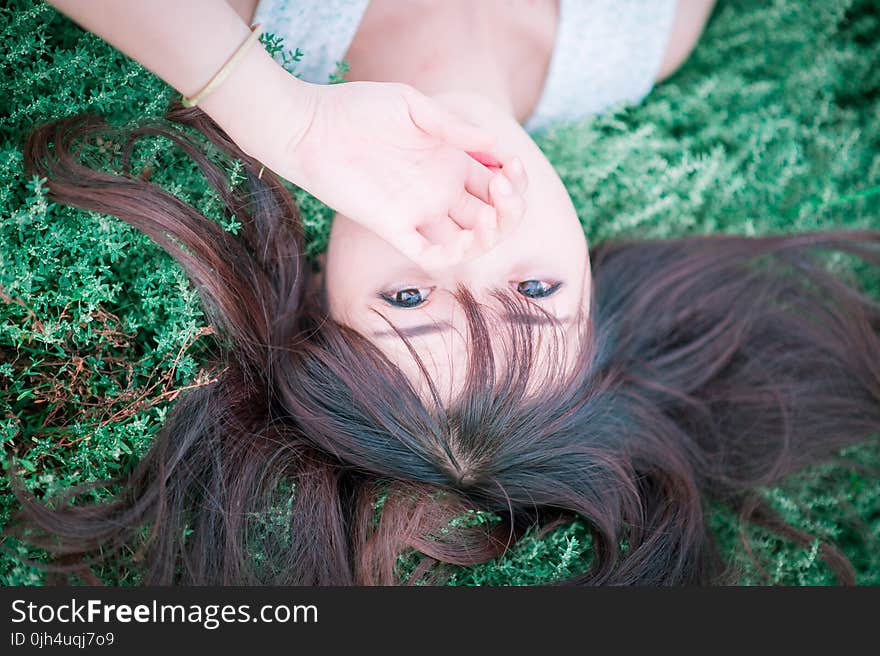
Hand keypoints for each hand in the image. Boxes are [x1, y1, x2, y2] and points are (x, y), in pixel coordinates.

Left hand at [260, 79, 526, 270]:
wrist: (311, 126)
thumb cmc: (358, 109)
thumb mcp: (413, 106)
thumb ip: (453, 126)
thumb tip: (495, 142)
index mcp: (450, 162)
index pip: (498, 183)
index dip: (516, 180)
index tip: (512, 162)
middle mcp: (439, 191)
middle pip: (492, 215)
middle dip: (512, 206)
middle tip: (504, 183)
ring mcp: (419, 212)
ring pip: (470, 241)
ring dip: (493, 233)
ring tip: (493, 211)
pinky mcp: (394, 228)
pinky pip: (431, 256)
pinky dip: (456, 255)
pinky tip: (468, 238)